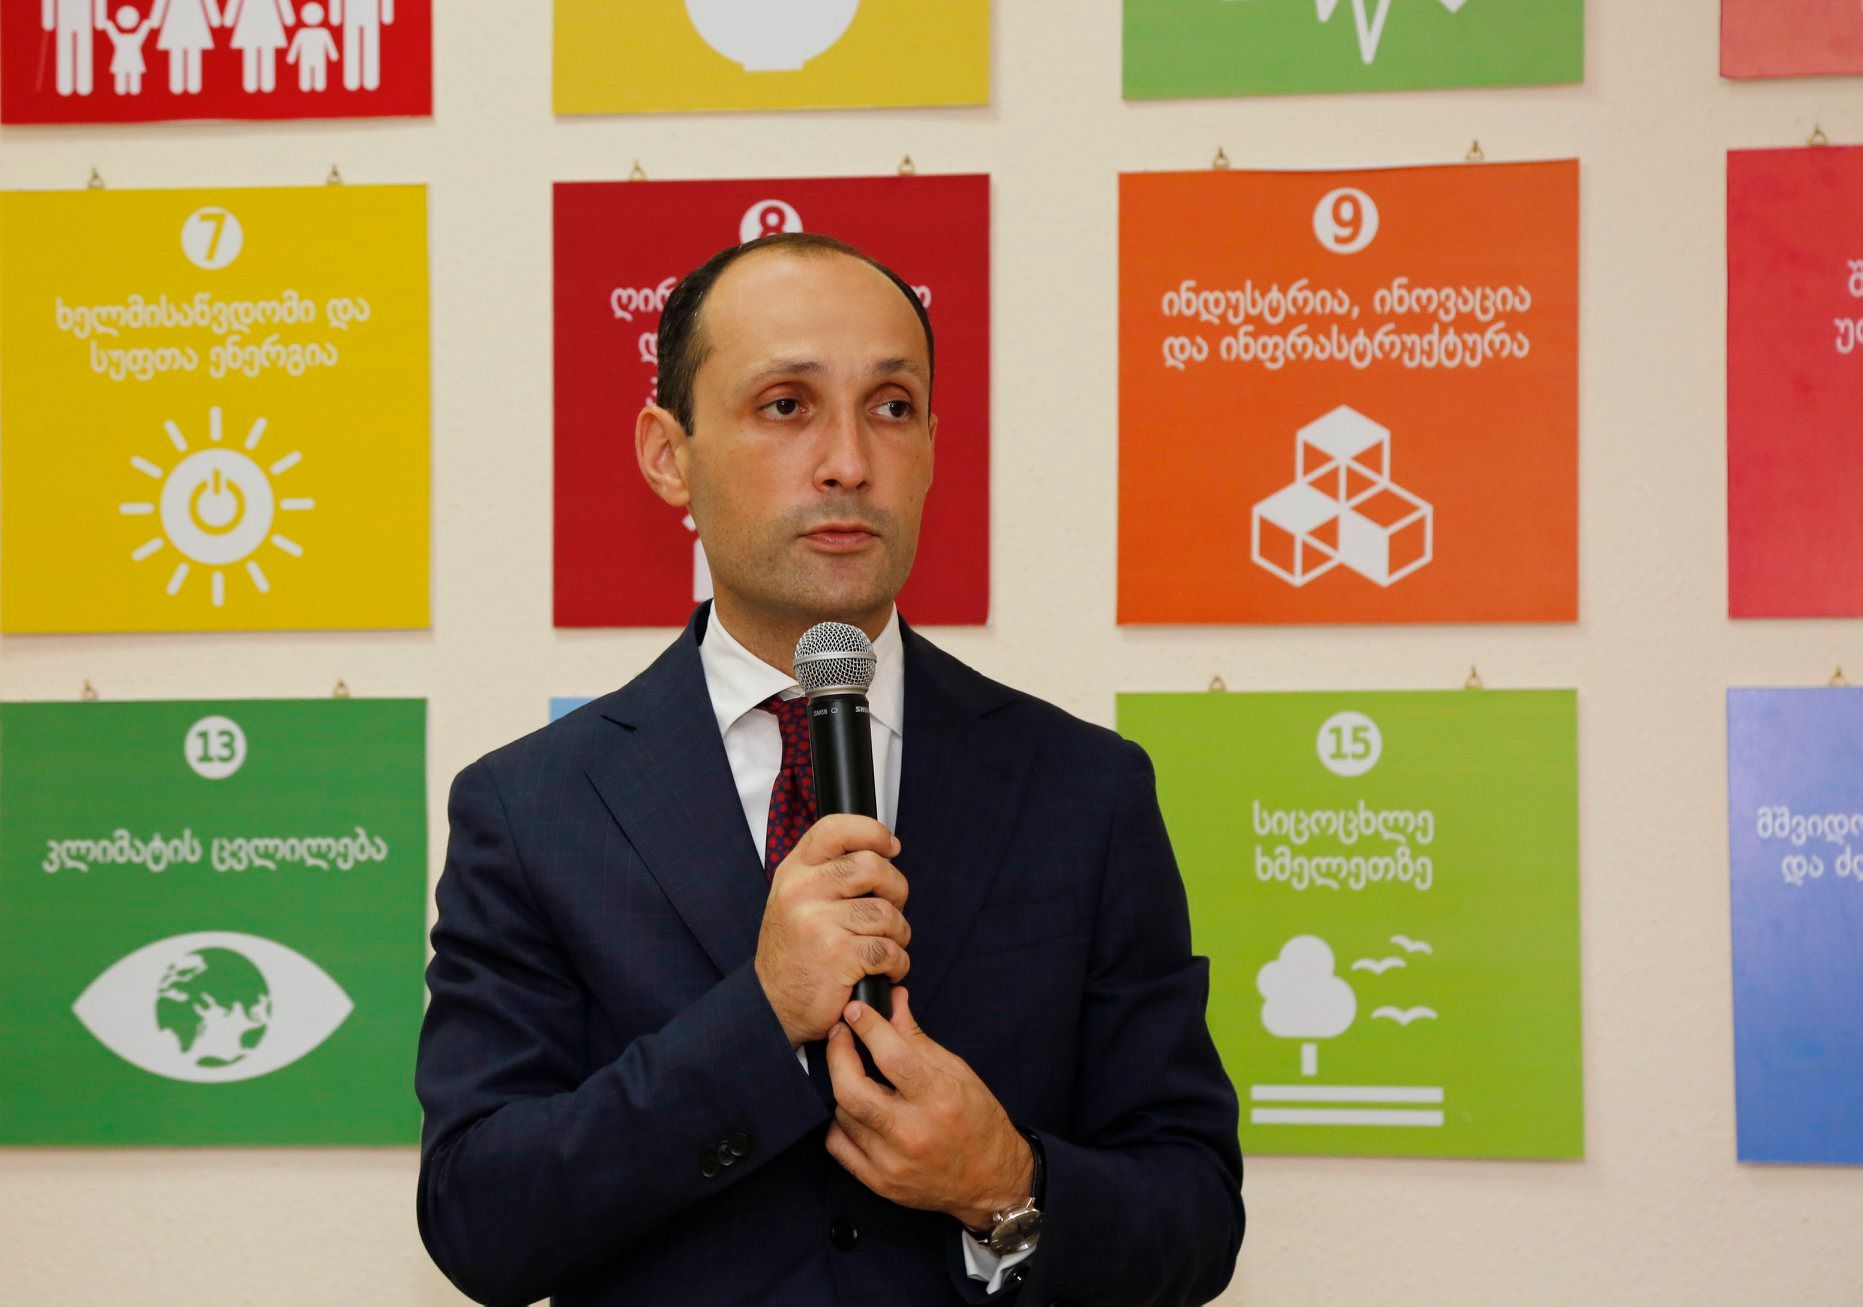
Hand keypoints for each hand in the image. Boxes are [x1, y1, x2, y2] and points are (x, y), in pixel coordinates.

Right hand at [754, 814, 910, 1048]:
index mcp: (793, 872)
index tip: (890, 847)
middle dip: (896, 889)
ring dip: (899, 933)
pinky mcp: (837, 956)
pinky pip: (888, 950)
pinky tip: (886, 969)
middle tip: (892, 907)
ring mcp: (818, 923)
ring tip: (887, 945)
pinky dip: (897, 963)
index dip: (872, 832)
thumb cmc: (794, 952)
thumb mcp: (795, 899)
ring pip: (886, 912)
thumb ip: (826, 872)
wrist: (771, 1005)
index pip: (836, 829)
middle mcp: (802, 892)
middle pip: (872, 867)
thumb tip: (882, 851)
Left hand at [823, 987, 1033, 1231]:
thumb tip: (893, 1002)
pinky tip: (853, 1110)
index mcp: (939, 1098)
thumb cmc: (978, 1121)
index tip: (856, 1010)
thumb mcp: (958, 1073)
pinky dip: (839, 1123)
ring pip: (843, 1115)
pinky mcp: (880, 1182)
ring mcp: (893, 1162)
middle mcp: (913, 1132)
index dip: (868, 1027)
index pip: (892, 1056)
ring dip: (842, 1086)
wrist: (991, 1181)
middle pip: (852, 1090)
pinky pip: (838, 1146)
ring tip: (854, 1073)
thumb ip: (917, 1039)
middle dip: (838, 1054)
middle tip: (840, 1035)